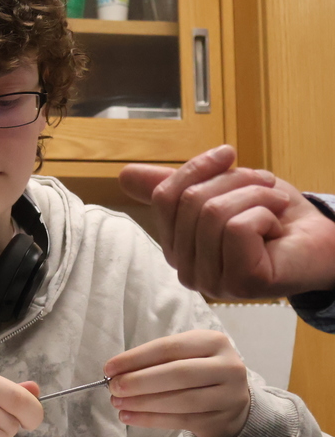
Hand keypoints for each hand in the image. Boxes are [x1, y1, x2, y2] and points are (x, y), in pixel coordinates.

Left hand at [105, 329, 249, 436]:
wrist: (233, 401)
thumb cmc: (199, 373)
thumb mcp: (185, 357)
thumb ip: (155, 362)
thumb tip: (116, 373)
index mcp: (213, 342)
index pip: (169, 348)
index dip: (136, 358)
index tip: (110, 368)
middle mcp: (227, 366)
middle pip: (178, 374)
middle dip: (139, 382)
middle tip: (113, 388)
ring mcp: (228, 395)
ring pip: (181, 400)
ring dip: (143, 403)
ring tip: (118, 403)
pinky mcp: (222, 419)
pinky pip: (181, 420)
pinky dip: (151, 420)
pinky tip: (130, 417)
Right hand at [119, 144, 334, 298]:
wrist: (324, 240)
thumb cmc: (276, 217)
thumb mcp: (221, 190)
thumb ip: (175, 186)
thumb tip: (123, 175)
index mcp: (178, 248)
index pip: (165, 198)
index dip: (197, 168)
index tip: (228, 154)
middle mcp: (188, 270)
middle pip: (190, 202)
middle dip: (236, 181)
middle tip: (265, 189)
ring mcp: (212, 281)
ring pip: (214, 213)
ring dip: (256, 196)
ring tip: (274, 208)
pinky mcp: (240, 283)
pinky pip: (238, 227)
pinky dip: (266, 215)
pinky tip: (276, 230)